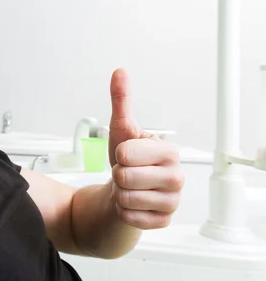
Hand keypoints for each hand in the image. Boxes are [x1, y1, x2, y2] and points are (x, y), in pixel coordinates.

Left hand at [108, 68, 184, 229]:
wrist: (127, 189)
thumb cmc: (127, 158)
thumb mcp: (121, 128)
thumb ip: (121, 100)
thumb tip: (120, 72)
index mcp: (168, 152)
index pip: (127, 154)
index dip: (118, 155)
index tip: (126, 155)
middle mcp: (176, 176)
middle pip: (125, 177)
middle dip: (116, 175)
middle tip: (125, 172)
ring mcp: (172, 200)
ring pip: (126, 198)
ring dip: (118, 193)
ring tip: (128, 187)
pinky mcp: (163, 220)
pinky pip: (130, 217)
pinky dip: (122, 211)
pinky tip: (131, 203)